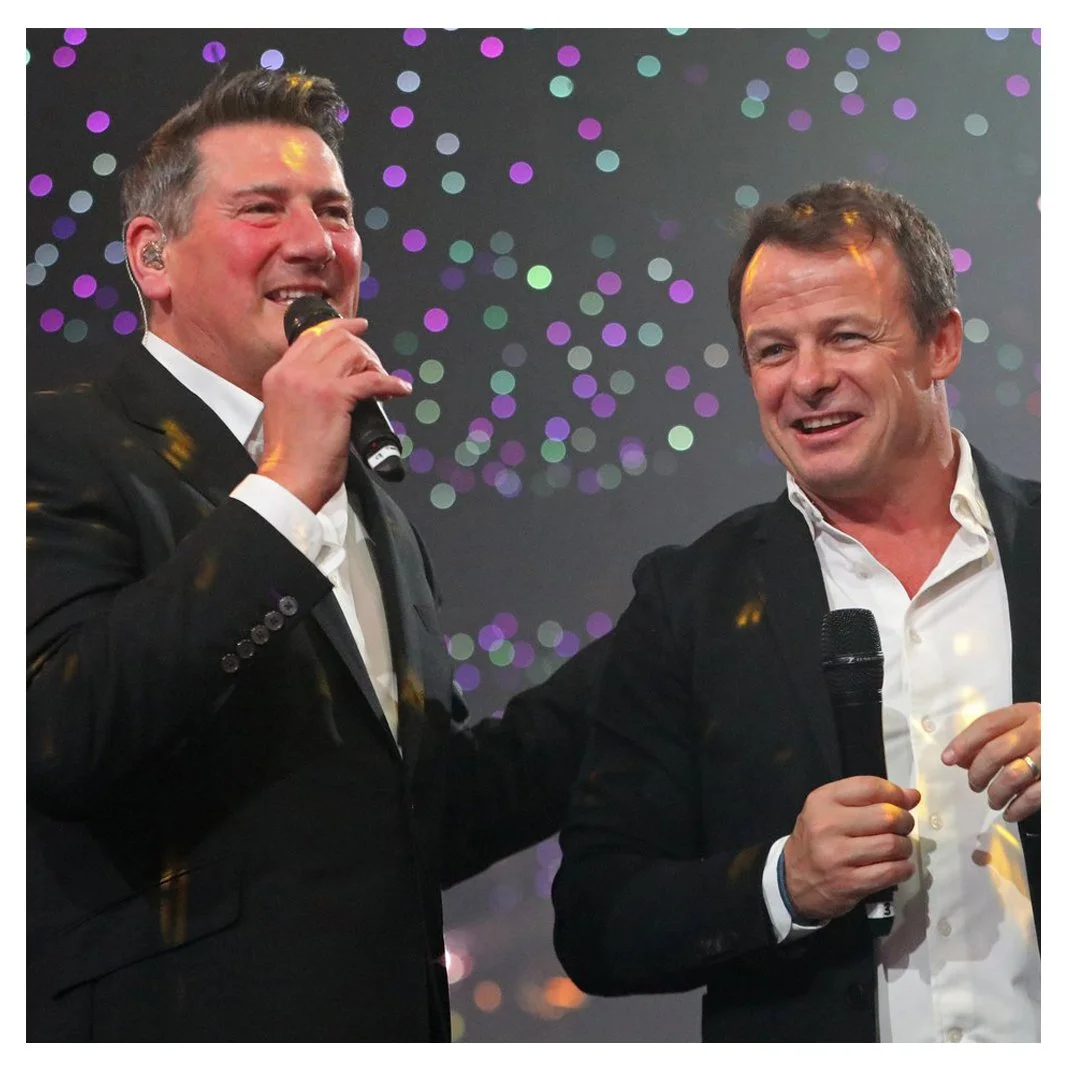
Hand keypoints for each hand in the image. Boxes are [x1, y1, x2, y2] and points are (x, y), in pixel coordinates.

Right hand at [258, 317, 411, 511]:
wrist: (288, 479)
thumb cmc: (292, 458)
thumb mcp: (287, 411)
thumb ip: (303, 391)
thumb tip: (337, 384)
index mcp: (279, 374)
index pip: (311, 336)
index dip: (340, 328)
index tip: (359, 327)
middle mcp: (293, 372)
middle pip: (336, 338)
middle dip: (363, 347)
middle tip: (376, 365)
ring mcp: (313, 381)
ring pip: (354, 352)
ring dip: (375, 365)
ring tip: (382, 383)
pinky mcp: (334, 396)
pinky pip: (372, 379)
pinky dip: (391, 383)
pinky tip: (399, 390)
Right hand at [782, 776, 919, 920]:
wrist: (793, 882)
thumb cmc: (817, 840)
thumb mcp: (830, 811)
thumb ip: (868, 800)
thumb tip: (912, 795)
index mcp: (822, 801)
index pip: (869, 787)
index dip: (896, 793)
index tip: (906, 801)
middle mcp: (827, 825)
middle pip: (886, 816)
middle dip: (904, 822)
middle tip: (902, 828)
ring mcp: (837, 856)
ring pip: (892, 845)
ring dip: (905, 848)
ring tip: (899, 849)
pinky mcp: (849, 883)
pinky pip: (891, 872)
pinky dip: (904, 869)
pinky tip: (898, 867)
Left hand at [941, 701, 1040, 821]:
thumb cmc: (1046, 737)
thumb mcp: (1022, 727)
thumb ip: (992, 738)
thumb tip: (959, 759)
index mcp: (1026, 713)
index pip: (987, 725)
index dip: (963, 742)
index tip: (947, 759)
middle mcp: (1040, 730)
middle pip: (996, 751)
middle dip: (978, 772)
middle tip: (974, 785)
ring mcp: (1051, 755)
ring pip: (1012, 775)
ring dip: (996, 793)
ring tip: (993, 800)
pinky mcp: (1059, 779)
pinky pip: (1034, 796)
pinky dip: (1017, 808)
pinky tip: (1009, 813)